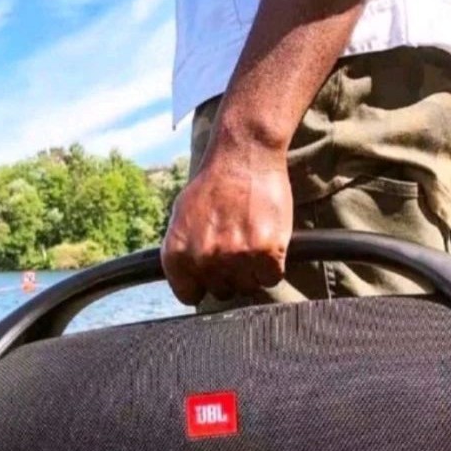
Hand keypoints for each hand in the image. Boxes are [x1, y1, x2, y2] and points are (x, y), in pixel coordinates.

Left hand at [161, 149, 292, 304]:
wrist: (243, 155)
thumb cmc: (212, 185)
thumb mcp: (181, 218)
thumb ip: (182, 252)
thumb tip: (187, 281)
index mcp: (177, 254)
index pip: (190, 295)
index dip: (203, 284)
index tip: (212, 273)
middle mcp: (203, 259)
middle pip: (222, 292)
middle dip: (230, 275)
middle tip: (237, 247)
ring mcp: (235, 257)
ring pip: (248, 286)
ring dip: (253, 271)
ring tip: (252, 240)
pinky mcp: (266, 252)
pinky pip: (271, 278)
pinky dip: (273, 266)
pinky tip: (268, 243)